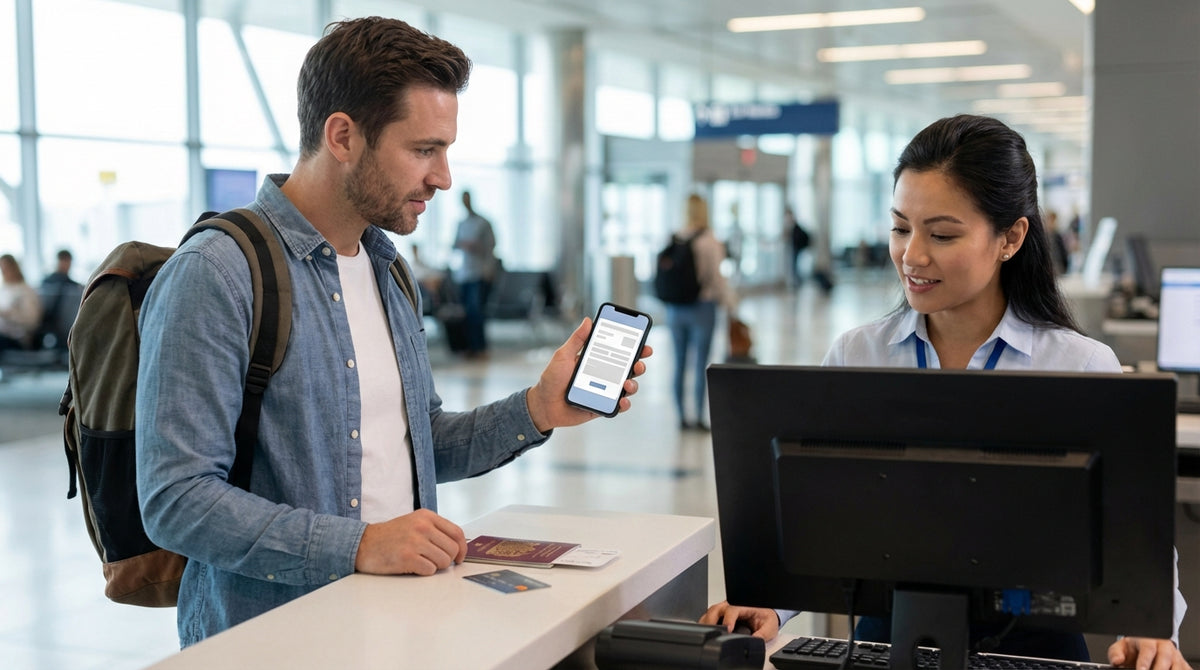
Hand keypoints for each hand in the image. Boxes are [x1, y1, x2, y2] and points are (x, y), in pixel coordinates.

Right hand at [354, 508, 466, 575]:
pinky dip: (424, 572)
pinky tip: (412, 566)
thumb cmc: (390, 536)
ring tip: (421, 562)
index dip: (463, 548)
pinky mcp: (407, 557)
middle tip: (435, 562)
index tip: (459, 558)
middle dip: (447, 560)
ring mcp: (415, 541)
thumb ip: (434, 530)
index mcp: (426, 516)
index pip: (457, 533)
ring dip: (435, 566)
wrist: (363, 544)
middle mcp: (422, 526)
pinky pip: (430, 570)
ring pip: (443, 561)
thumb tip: (457, 547)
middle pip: (452, 549)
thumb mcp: (414, 523)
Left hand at [525, 317, 651, 432]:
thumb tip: (588, 321)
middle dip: (639, 364)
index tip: (642, 341)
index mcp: (596, 360)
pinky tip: (622, 400)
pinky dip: (624, 403)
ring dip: (633, 384)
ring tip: (627, 383)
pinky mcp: (603, 406)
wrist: (543, 405)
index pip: (619, 352)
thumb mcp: (563, 356)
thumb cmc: (551, 379)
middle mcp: (604, 375)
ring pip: (627, 387)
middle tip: (639, 363)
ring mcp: (605, 391)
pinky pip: (619, 406)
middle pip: (628, 369)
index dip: (633, 347)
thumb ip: (576, 340)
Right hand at [699, 600, 780, 640]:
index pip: (732, 609)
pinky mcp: (720, 615)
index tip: (727, 629)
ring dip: (707, 622)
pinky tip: (706, 632)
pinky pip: (709, 616)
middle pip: (716, 609)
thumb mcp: (769, 627)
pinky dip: (705, 624)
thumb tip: (753, 641)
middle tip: (712, 633)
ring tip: (707, 634)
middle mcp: (732, 605)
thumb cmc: (766, 618)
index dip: (728, 619)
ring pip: (710, 612)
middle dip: (712, 620)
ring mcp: (725, 609)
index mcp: (744, 606)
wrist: (765, 616)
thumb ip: (762, 634)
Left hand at [1108, 637, 1192, 669]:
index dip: (1145, 661)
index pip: (1148, 649)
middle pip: (1165, 657)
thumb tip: (1116, 661)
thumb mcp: (1121, 647)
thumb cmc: (1134, 648)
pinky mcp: (1182, 664)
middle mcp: (1164, 646)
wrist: (1148, 645)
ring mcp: (1175, 656)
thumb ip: (1116, 653)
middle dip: (1159, 669)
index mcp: (1148, 639)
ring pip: (1177, 665)